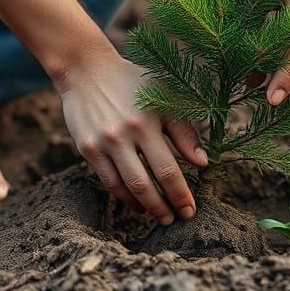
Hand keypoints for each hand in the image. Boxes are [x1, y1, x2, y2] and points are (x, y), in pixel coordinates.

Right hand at [55, 53, 208, 224]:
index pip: (168, 169)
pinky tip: (137, 204)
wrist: (87, 70)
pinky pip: (108, 181)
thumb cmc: (132, 83)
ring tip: (160, 217)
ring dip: (145, 207)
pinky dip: (124, 197)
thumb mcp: (163, 98)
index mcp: (147, 122)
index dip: (180, 194)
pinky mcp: (87, 149)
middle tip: (177, 220)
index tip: (190, 210)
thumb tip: (203, 162)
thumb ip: (184, 131)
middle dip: (164, 207)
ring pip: (126, 187)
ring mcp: (103, 143)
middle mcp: (124, 134)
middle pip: (147, 183)